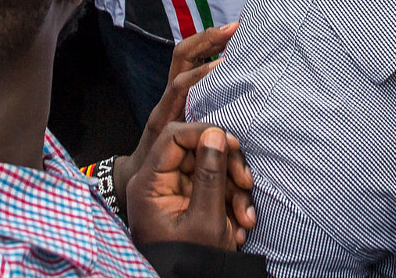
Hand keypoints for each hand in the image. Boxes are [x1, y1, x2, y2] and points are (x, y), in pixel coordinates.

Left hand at [117, 22, 241, 200]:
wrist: (132, 192)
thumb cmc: (155, 192)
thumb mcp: (178, 184)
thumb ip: (204, 169)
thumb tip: (223, 142)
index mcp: (162, 121)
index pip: (179, 86)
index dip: (202, 74)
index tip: (226, 64)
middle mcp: (165, 105)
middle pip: (181, 59)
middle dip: (207, 41)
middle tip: (234, 29)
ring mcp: (170, 102)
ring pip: (187, 60)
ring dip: (209, 44)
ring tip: (234, 32)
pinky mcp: (179, 106)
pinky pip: (193, 71)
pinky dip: (210, 57)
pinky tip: (229, 53)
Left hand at [126, 123, 253, 249]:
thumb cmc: (190, 261)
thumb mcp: (205, 219)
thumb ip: (210, 174)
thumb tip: (215, 134)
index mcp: (149, 184)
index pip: (173, 136)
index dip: (205, 133)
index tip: (232, 144)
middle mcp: (159, 184)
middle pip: (197, 150)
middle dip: (227, 166)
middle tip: (246, 183)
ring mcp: (176, 193)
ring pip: (211, 169)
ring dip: (235, 189)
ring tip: (245, 218)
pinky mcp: (191, 203)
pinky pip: (215, 188)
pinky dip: (232, 202)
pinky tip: (241, 225)